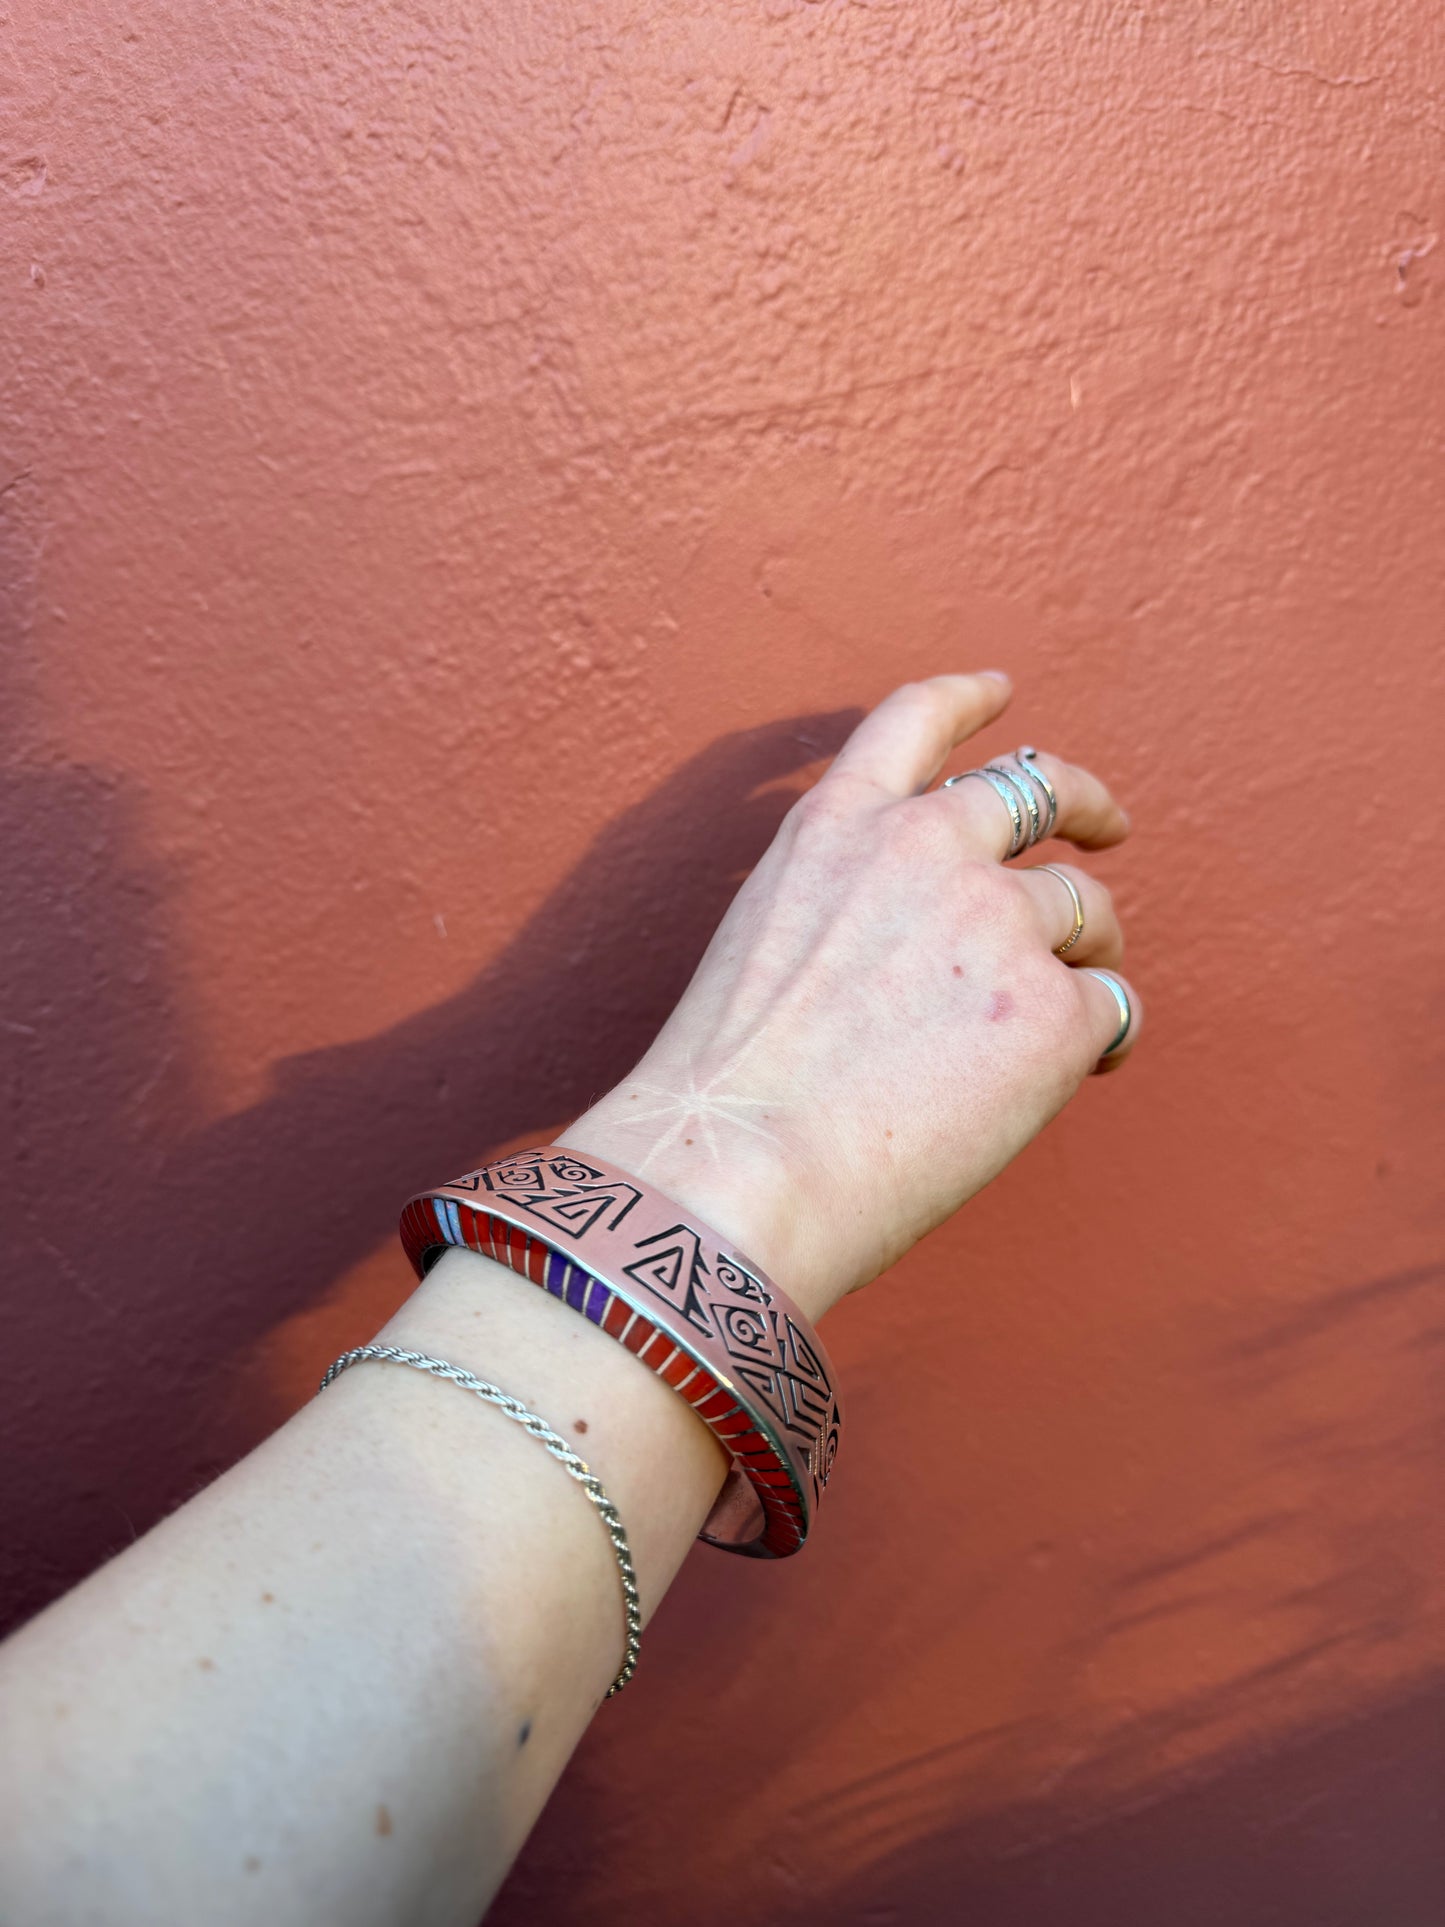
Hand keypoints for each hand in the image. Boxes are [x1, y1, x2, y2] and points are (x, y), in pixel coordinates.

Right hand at [559, 674, 1138, 1321]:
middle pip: (1039, 791)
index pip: (913, 722)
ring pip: (1085, 912)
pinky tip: (1084, 1071)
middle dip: (1085, 802)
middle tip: (1109, 828)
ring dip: (1088, 952)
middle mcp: (925, 848)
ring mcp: (996, 920)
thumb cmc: (727, 1095)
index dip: (966, 700)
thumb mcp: (765, 943)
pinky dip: (1104, 1037)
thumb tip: (934, 948)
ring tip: (1071, 1013)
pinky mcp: (1051, 1006)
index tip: (1002, 692)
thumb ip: (852, 909)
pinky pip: (1111, 1006)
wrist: (738, 1168)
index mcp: (837, 826)